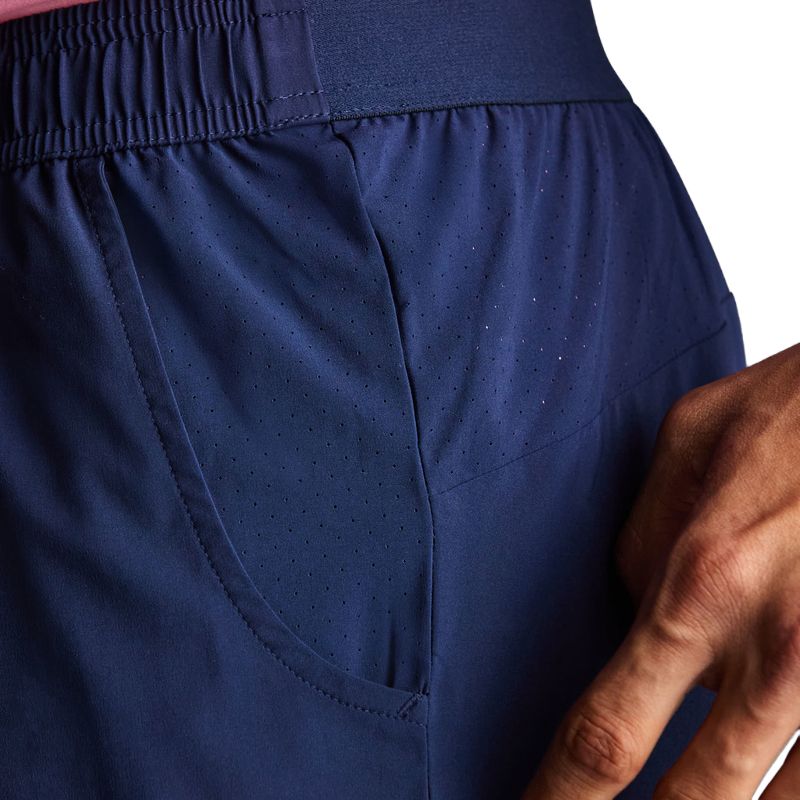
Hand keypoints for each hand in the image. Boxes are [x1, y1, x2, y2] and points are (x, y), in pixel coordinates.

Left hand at [521, 343, 799, 799]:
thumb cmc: (795, 409)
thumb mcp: (691, 441)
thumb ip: (647, 536)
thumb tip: (631, 606)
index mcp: (700, 582)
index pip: (607, 731)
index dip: (559, 794)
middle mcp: (777, 649)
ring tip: (686, 792)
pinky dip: (790, 785)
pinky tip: (761, 783)